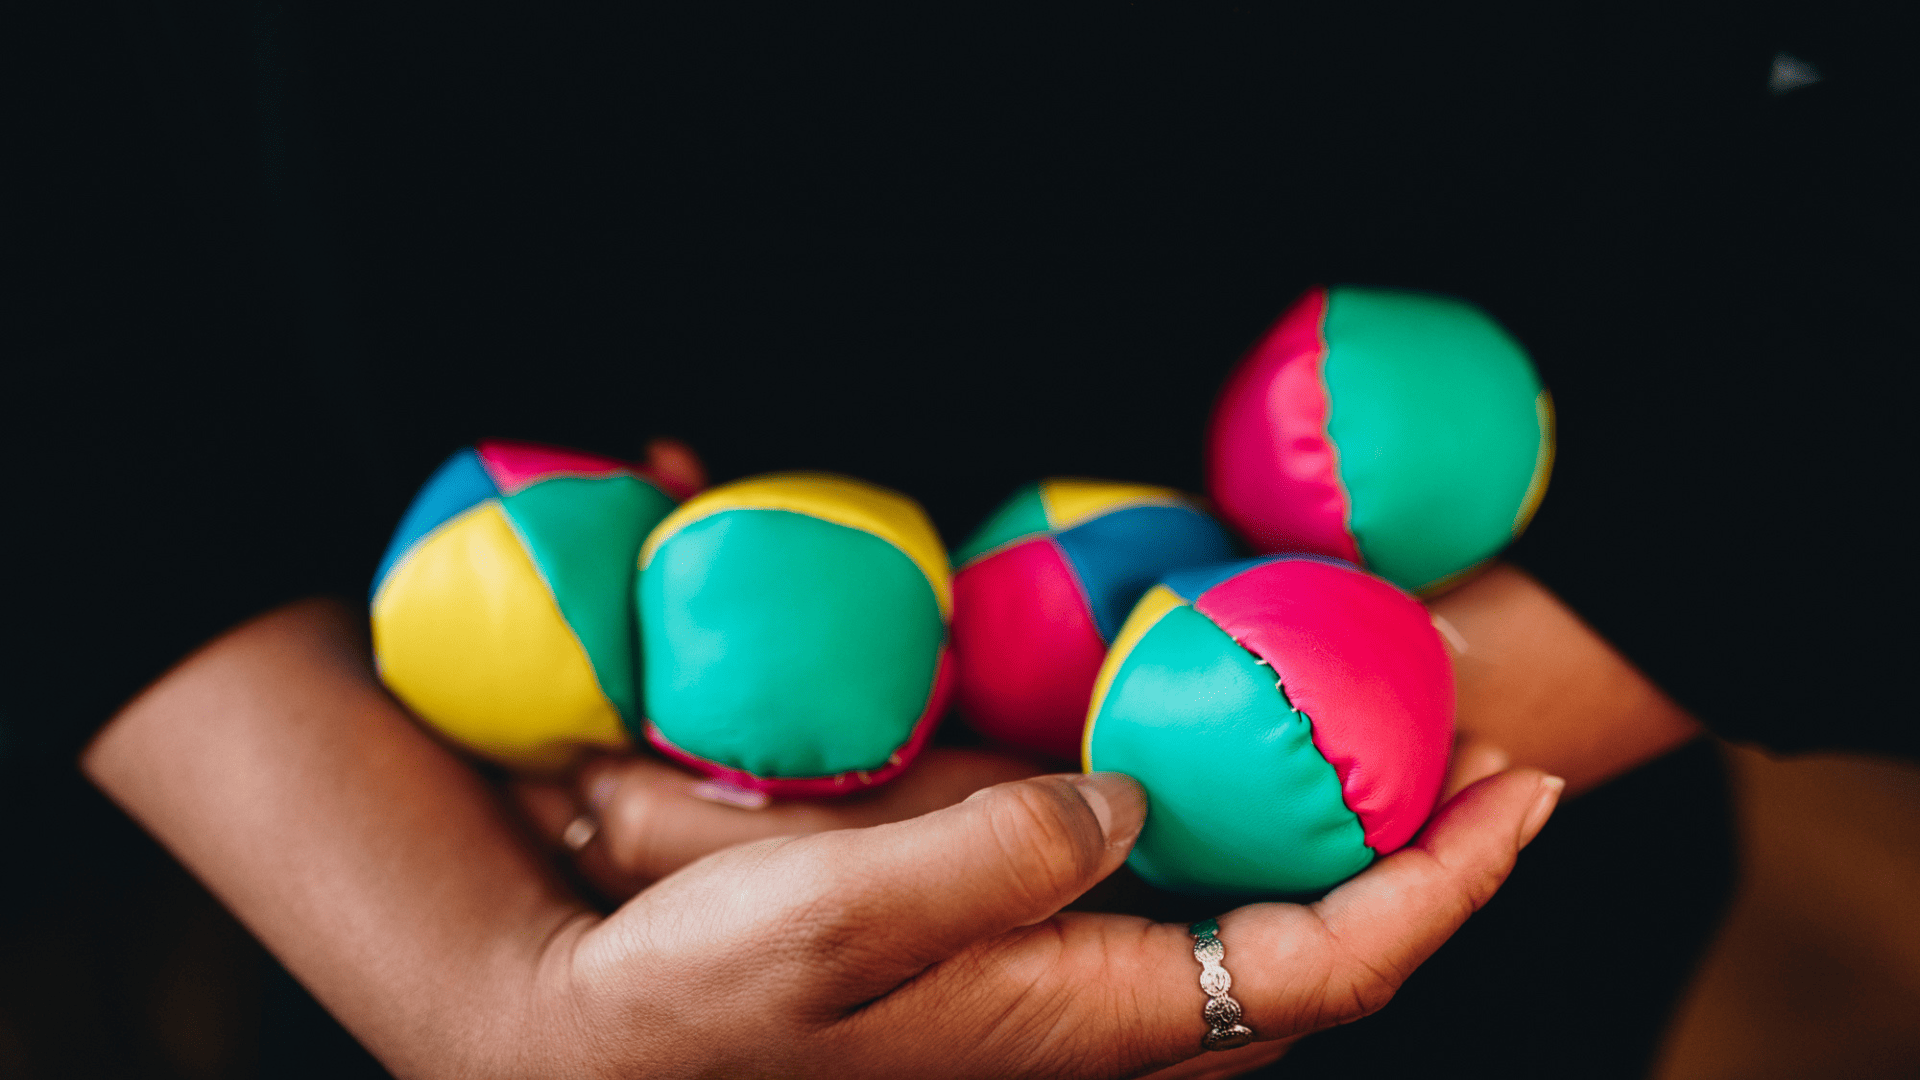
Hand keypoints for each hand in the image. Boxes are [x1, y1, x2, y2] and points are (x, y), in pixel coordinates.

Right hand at [531, 766, 1562, 1077]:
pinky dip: (1238, 831)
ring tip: (1402, 738)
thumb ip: (990, 856)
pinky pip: (1170, 900)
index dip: (1440, 885)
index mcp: (1083, 1016)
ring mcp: (1060, 986)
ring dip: (1342, 839)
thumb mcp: (829, 916)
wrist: (604, 1038)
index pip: (1324, 967)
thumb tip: (1130, 796)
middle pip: (1321, 953)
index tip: (1523, 792)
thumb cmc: (699, 993)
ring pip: (1253, 925)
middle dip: (1425, 858)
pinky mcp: (1014, 950)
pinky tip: (1234, 759)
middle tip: (1489, 749)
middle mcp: (1097, 1013)